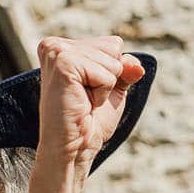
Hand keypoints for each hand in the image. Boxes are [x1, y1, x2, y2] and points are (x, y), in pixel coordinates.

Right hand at [36, 36, 145, 168]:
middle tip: (86, 97)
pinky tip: (83, 103)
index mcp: (63, 47)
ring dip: (105, 87)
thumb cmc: (90, 121)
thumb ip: (126, 68)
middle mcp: (56, 45)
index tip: (89, 91)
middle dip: (109, 76)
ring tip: (83, 100)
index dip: (112, 71)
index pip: (112, 43)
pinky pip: (107, 74)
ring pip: (112, 61)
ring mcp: (57, 52)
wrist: (74, 148)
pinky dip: (102, 93)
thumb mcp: (113, 87)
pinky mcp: (63, 64)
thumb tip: (137, 66)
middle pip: (113, 47)